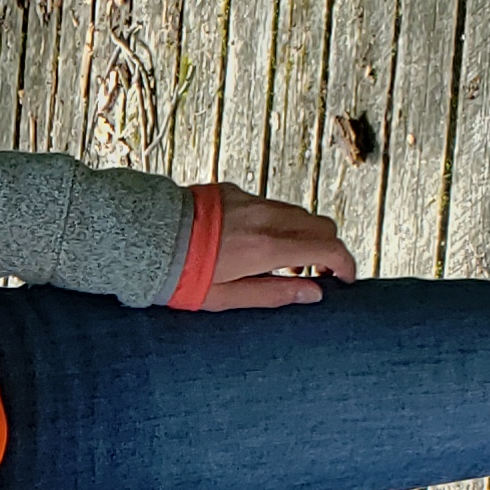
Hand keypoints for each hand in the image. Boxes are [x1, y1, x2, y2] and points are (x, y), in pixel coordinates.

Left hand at [192, 181, 360, 307]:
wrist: (143, 238)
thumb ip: (273, 295)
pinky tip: (257, 244)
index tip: (346, 280)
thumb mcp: (226, 298)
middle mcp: (264, 217)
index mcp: (266, 247)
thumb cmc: (180, 276)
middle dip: (328, 249)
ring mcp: (250, 200)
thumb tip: (313, 295)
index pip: (328, 248)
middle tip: (315, 274)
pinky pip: (271, 205)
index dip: (346, 265)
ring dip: (303, 236)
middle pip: (321, 225)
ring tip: (282, 265)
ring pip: (297, 213)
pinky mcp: (234, 191)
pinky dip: (279, 223)